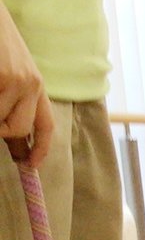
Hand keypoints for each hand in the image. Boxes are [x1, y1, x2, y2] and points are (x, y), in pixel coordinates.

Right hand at [0, 1, 51, 168]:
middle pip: (19, 129)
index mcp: (37, 85)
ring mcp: (14, 80)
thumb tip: (14, 140)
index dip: (39, 150)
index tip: (30, 166)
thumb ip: (15, 102)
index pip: (45, 126)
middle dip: (2, 131)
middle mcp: (31, 84)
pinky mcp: (1, 76)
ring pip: (0, 119)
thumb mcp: (13, 72)